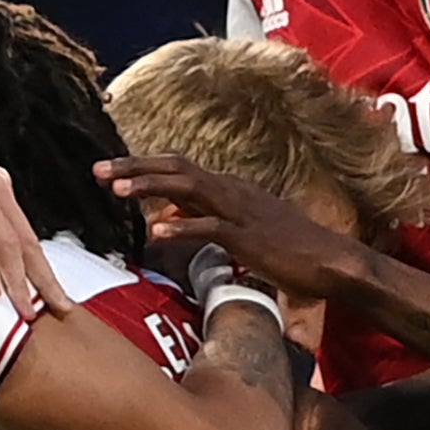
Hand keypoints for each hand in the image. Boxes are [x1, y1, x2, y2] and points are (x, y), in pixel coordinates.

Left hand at [101, 155, 363, 298]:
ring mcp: (240, 211)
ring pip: (188, 188)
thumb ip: (201, 218)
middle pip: (176, 168)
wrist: (332, 262)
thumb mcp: (239, 229)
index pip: (179, 168)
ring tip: (116, 190)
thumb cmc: (291, 249)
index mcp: (229, 189)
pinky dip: (182, 225)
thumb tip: (166, 217)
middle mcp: (232, 191)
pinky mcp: (248, 236)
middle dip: (135, 167)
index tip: (110, 170)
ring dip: (150, 187)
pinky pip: (210, 226)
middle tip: (98, 170)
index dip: (143, 167)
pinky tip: (156, 230)